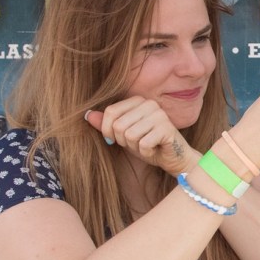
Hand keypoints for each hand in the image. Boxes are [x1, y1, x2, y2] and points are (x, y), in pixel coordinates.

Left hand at [85, 96, 199, 175]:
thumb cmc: (148, 144)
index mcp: (138, 101)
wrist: (173, 158)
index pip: (110, 112)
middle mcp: (149, 104)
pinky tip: (154, 149)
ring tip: (146, 145)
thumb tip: (87, 115)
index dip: (107, 131)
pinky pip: (143, 144)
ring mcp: (160, 115)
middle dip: (123, 141)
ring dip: (135, 147)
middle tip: (137, 143)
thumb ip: (107, 125)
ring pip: (130, 135)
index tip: (115, 140)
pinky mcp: (167, 129)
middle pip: (118, 125)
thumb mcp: (123, 135)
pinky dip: (146, 152)